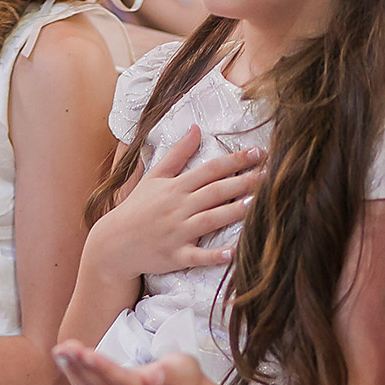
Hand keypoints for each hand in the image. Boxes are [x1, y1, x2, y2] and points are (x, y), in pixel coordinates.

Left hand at [54, 339, 204, 384]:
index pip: (119, 379)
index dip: (101, 367)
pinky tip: (65, 360)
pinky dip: (75, 374)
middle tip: (65, 347)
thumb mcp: (184, 370)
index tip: (85, 353)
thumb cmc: (183, 379)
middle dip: (80, 365)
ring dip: (73, 369)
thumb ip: (167, 372)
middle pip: (99, 384)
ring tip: (60, 350)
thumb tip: (152, 378)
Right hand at [89, 126, 264, 282]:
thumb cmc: (136, 208)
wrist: (113, 243)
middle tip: (271, 176)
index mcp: (175, 187)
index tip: (258, 154)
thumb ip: (177, 154)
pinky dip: (215, 256)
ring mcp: (177, 233)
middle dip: (243, 182)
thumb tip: (196, 128)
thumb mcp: (153, 177)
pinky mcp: (175, 256)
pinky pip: (198, 256)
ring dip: (233, 213)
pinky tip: (234, 253)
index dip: (235, 160)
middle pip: (216, 192)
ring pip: (210, 221)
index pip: (210, 169)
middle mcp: (178, 208)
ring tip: (256, 205)